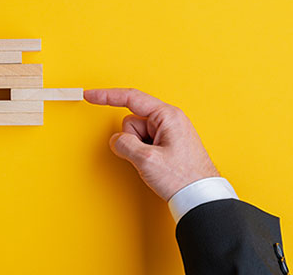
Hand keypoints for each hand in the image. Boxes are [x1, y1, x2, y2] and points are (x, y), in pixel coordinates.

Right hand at [85, 88, 219, 200]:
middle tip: (147, 157)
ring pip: (137, 135)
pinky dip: (144, 154)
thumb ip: (124, 144)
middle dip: (131, 139)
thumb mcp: (147, 160)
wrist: (201, 197)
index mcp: (167, 115)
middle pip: (132, 121)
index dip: (107, 96)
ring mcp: (169, 132)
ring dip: (139, 150)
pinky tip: (158, 166)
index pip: (131, 98)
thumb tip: (116, 141)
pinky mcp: (168, 144)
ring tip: (156, 164)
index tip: (90, 95)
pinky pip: (145, 144)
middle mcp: (169, 119)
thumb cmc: (183, 178)